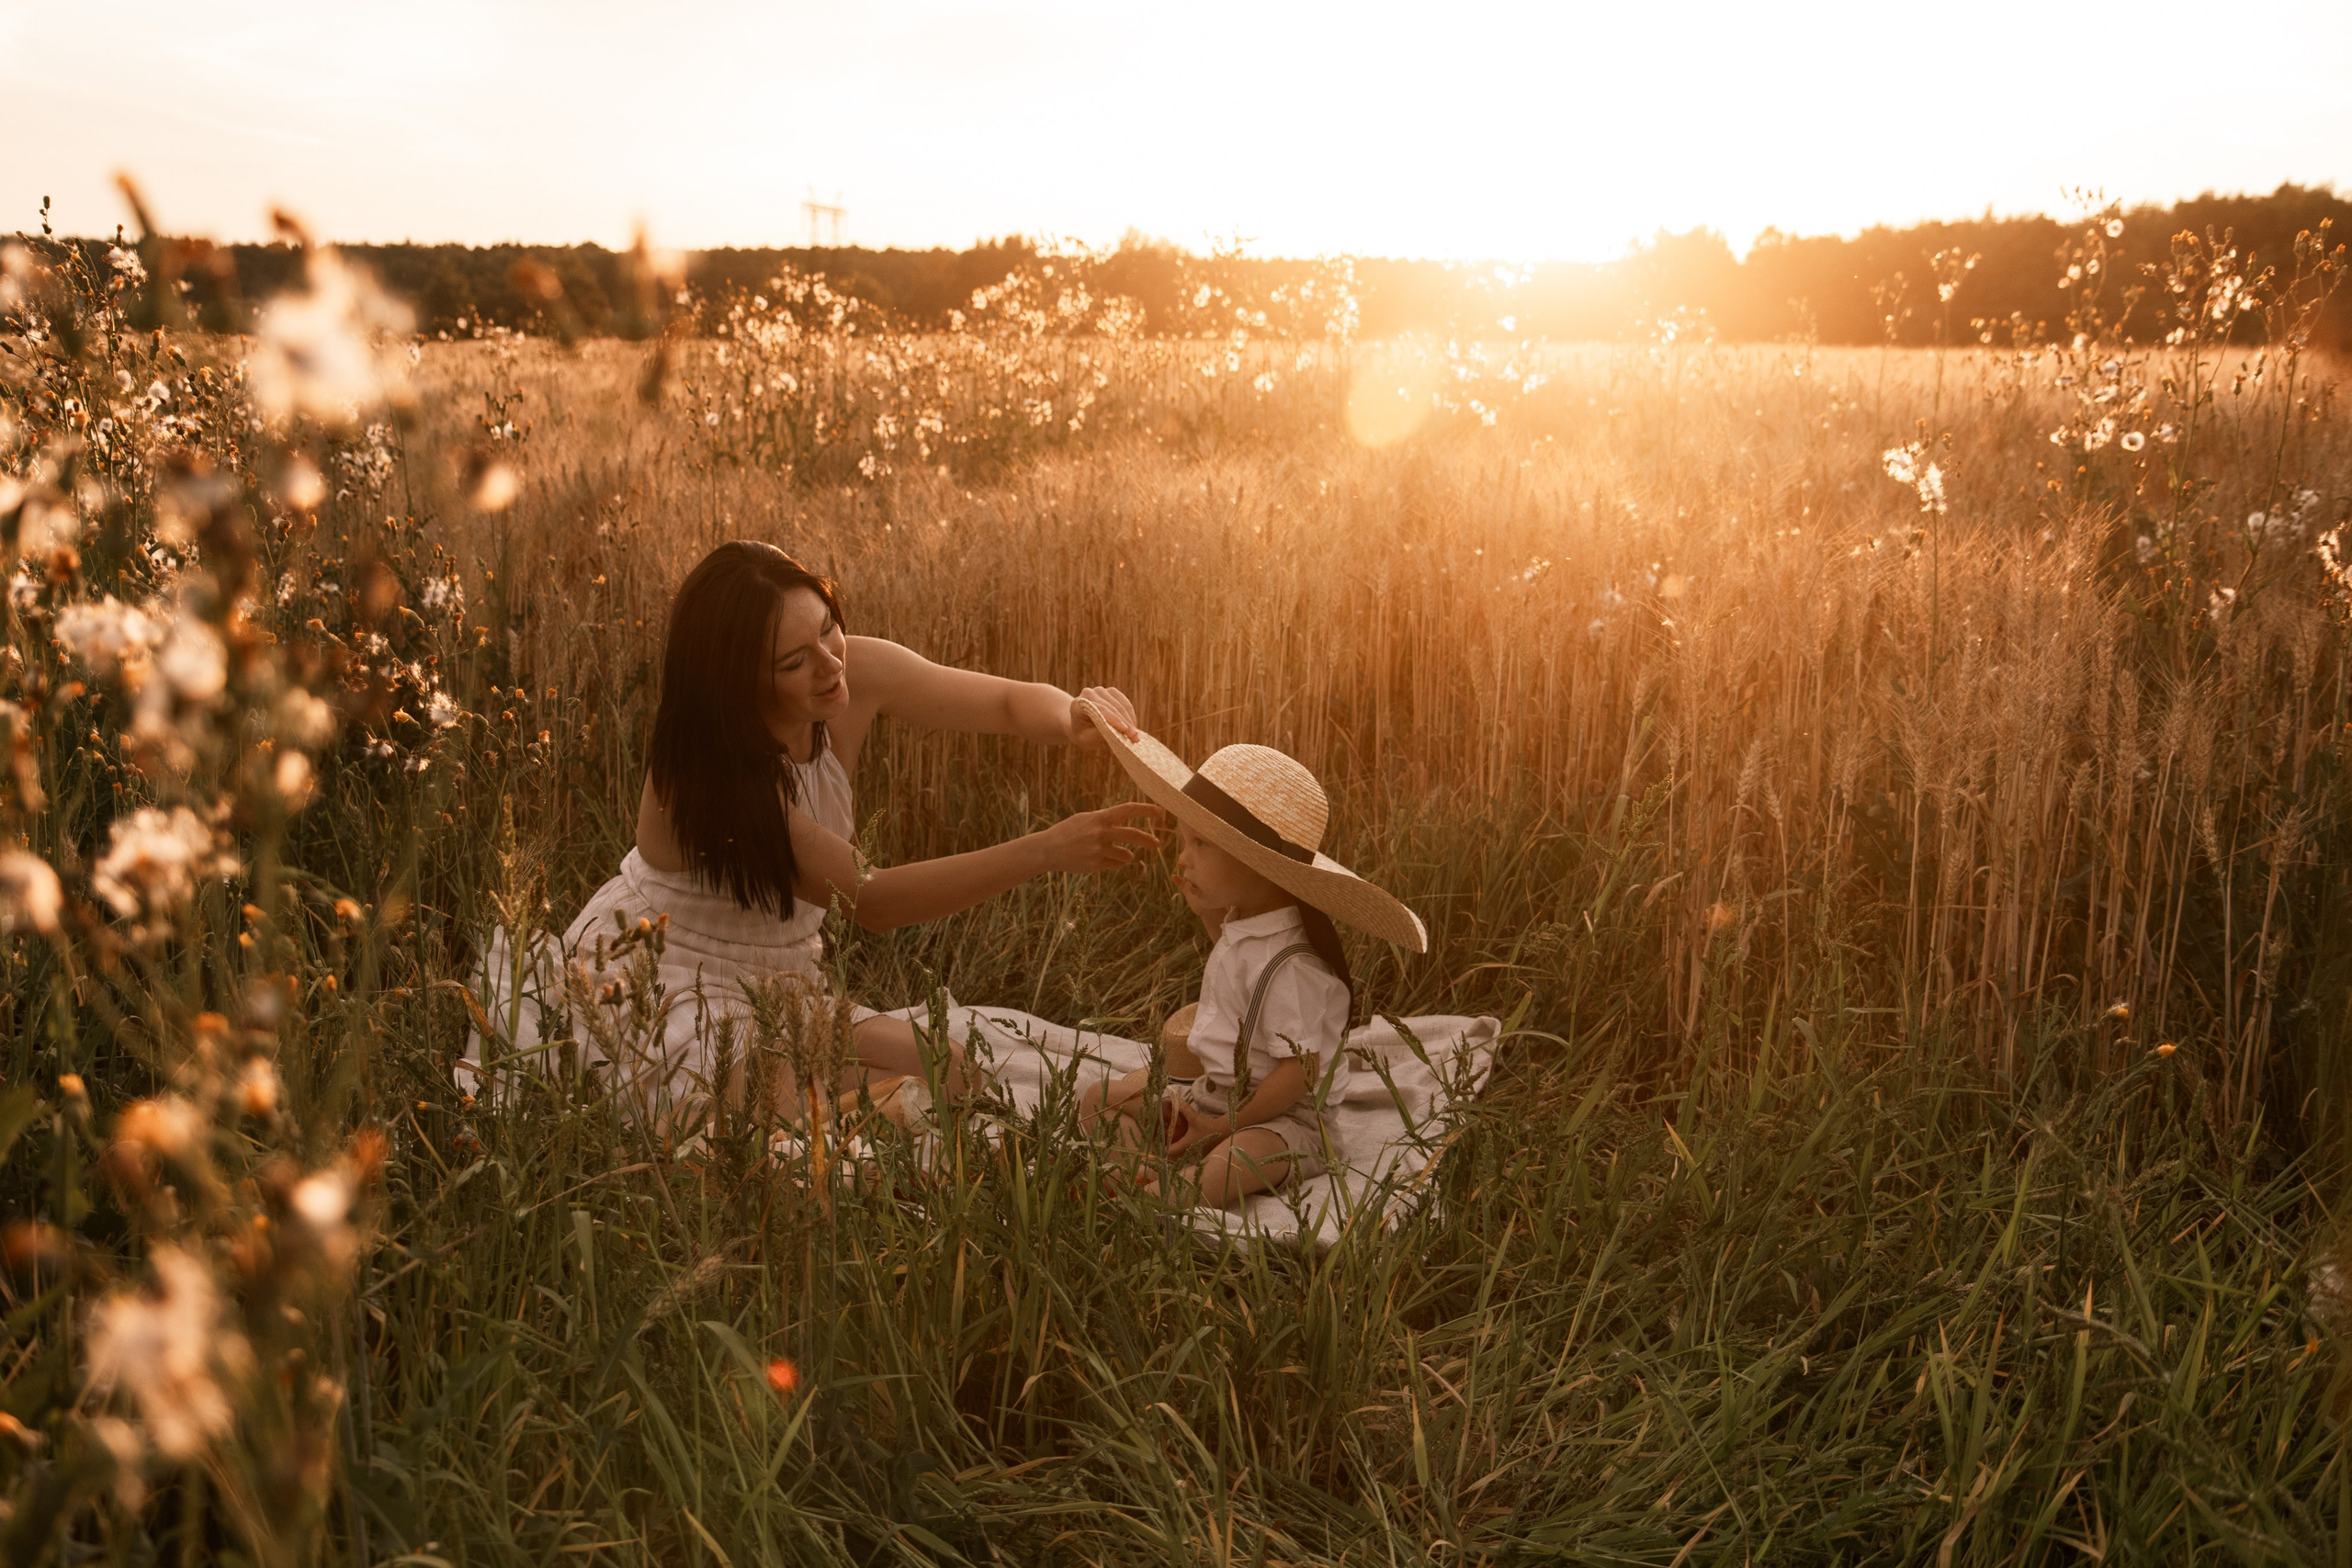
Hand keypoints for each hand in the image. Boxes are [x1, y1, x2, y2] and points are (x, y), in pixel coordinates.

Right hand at [1032, 801, 1163, 873]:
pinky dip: (1116, 863)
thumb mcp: (1086, 819)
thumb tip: (1126, 817)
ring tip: (1118, 855)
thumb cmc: (1068, 832)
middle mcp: (1100, 833)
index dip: (1146, 810)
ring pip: (1126, 855)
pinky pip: (1117, 865)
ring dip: (1126, 856)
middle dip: (1148, 840)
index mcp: (1099, 818)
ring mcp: (1098, 850)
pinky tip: (1103, 860)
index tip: (1160, 812)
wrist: (1048, 849)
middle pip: (1133, 835)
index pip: (1128, 809)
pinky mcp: (1096, 865)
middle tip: (1157, 844)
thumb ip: (1105, 819)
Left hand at [1070, 686, 1139, 749]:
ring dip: (1129, 720)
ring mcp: (1100, 691)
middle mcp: (1088, 693)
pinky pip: (1124, 702)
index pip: (1099, 709)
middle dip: (1125, 723)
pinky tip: (1133, 726)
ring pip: (1119, 705)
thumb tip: (1115, 730)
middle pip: (1111, 707)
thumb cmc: (1084, 734)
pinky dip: (1130, 714)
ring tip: (1135, 735)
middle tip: (1134, 737)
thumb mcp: (1086, 739)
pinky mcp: (1111, 691)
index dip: (1113, 719)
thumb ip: (1098, 734)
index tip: (1125, 729)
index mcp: (1077, 705)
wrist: (1082, 725)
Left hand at [1163, 1094, 1215, 1156]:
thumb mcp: (1194, 1117)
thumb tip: (1175, 1100)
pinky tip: (1183, 1144)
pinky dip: (1183, 1152)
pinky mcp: (1200, 1153)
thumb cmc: (1207, 1126)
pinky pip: (1187, 1155)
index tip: (1158, 1143)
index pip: (1169, 1151)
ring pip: (1181, 1157)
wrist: (1223, 1131)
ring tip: (1171, 1143)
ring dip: (1175, 1152)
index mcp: (1185, 1144)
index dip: (1162, 1148)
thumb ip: (1183, 1108)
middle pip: (1174, 1156)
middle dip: (1167, 1151)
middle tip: (1162, 1143)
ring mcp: (1195, 1154)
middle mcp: (1189, 1151)